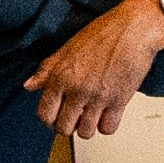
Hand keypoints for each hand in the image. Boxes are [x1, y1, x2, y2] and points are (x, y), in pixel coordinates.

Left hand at [30, 0, 163, 138]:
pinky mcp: (119, 101)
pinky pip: (108, 128)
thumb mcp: (68, 48)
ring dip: (88, 127)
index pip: (45, 113)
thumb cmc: (103, 33)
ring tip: (92, 115)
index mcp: (61, 76)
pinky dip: (107, 125)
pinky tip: (107, 114)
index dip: (49, 120)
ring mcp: (98, 97)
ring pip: (85, 132)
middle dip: (69, 126)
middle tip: (75, 117)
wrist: (134, 29)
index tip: (56, 117)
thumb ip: (47, 69)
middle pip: (64, 128)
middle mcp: (77, 89)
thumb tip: (29, 85)